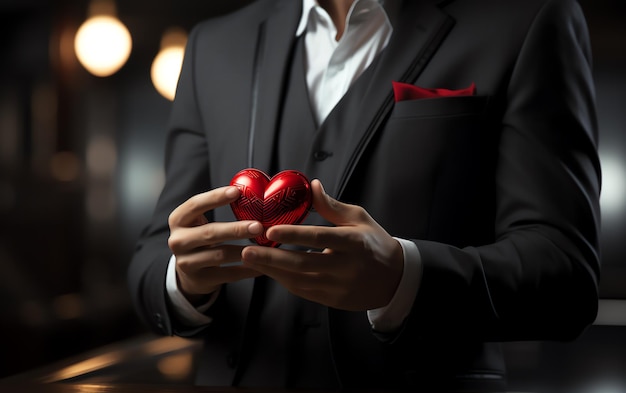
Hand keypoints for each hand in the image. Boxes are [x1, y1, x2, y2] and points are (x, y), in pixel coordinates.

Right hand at [168, 186, 262, 302]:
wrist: (188, 272)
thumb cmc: (201, 237)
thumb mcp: (199, 222)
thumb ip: (215, 207)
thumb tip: (250, 191)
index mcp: (178, 220)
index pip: (195, 204)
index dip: (216, 197)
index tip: (237, 191)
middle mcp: (178, 241)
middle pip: (210, 233)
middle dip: (236, 229)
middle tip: (259, 225)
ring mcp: (186, 262)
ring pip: (220, 255)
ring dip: (245, 251)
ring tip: (266, 247)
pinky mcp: (199, 280)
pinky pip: (228, 274)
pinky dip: (247, 270)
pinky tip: (262, 266)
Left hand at [241, 180, 403, 310]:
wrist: (395, 279)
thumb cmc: (374, 242)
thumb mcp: (359, 218)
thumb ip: (332, 206)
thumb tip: (311, 185)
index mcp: (354, 242)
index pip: (320, 238)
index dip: (294, 235)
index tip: (270, 230)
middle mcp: (346, 267)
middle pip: (303, 264)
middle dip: (271, 258)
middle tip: (246, 250)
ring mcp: (339, 287)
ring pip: (299, 281)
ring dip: (272, 271)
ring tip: (250, 259)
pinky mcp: (333, 301)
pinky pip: (303, 291)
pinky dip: (284, 281)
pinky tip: (269, 270)